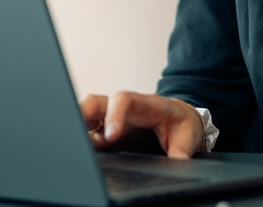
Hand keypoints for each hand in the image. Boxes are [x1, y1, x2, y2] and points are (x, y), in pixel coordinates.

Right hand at [79, 91, 204, 158]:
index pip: (124, 100)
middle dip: (82, 114)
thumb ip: (182, 150)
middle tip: (77, 136)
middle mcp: (123, 110)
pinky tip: (80, 154)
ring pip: (86, 116)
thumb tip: (179, 162)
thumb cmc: (181, 124)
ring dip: (77, 128)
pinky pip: (87, 133)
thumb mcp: (188, 136)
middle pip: (95, 102)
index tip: (111, 135)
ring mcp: (111, 120)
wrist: (180, 120)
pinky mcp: (105, 134)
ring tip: (75, 147)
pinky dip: (80, 141)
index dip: (114, 114)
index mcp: (144, 105)